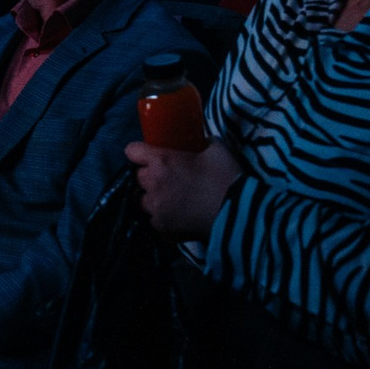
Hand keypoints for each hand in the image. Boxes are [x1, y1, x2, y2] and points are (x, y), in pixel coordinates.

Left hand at [125, 137, 244, 238]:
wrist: (237, 212)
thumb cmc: (225, 177)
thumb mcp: (216, 149)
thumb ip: (202, 142)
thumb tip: (201, 141)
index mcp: (161, 161)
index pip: (132, 151)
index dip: (140, 152)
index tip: (149, 155)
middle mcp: (153, 184)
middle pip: (139, 176)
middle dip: (151, 175)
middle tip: (170, 177)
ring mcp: (155, 208)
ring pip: (144, 200)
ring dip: (154, 197)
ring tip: (173, 199)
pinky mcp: (162, 227)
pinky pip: (155, 219)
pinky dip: (163, 217)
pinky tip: (179, 215)